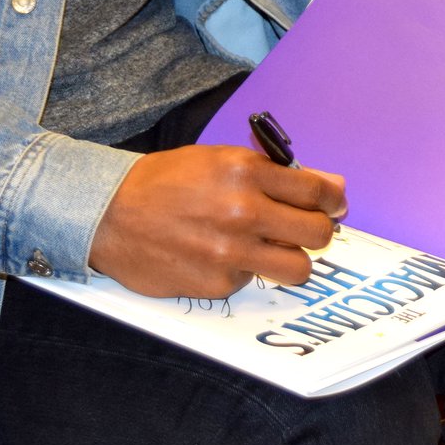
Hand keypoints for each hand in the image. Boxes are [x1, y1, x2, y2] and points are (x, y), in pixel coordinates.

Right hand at [90, 144, 346, 298]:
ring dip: (292, 259)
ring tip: (273, 249)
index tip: (336, 205)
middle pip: (318, 232)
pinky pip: (254, 281)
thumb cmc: (164, 181)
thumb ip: (275, 173)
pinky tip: (221, 256)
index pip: (317, 191)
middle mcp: (244, 211)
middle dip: (318, 230)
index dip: (334, 200)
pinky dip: (246, 271)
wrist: (109, 214)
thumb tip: (331, 186)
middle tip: (304, 229)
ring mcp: (231, 252)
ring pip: (299, 268)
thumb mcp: (219, 160)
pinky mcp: (218, 284)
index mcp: (246, 172)